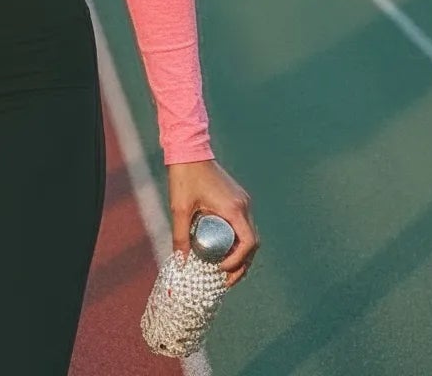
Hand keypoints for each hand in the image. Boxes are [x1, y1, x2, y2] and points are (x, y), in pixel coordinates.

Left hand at [166, 159, 257, 284]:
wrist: (189, 151)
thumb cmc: (185, 177)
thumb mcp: (179, 208)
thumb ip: (180, 236)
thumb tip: (180, 262)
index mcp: (234, 209)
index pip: (248, 242)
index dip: (239, 261)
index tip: (222, 269)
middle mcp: (243, 206)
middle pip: (252, 242)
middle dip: (242, 264)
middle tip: (226, 280)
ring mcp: (242, 201)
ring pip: (249, 234)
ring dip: (241, 254)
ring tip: (225, 270)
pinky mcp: (237, 199)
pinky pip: (242, 225)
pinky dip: (237, 240)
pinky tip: (224, 250)